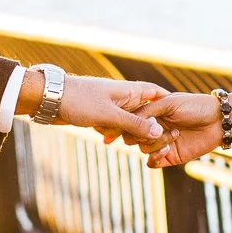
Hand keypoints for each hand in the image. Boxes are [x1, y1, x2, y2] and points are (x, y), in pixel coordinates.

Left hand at [33, 74, 169, 148]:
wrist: (49, 97)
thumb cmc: (80, 101)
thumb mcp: (110, 115)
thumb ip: (135, 124)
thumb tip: (159, 133)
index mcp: (130, 90)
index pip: (157, 94)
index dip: (169, 104)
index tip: (182, 120)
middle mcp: (124, 95)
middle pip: (146, 111)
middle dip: (149, 126)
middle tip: (159, 142)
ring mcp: (111, 103)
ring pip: (129, 120)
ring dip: (128, 132)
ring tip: (128, 142)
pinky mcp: (99, 111)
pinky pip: (114, 123)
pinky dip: (113, 131)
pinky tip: (107, 141)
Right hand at [136, 91, 224, 167]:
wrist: (219, 121)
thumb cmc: (195, 106)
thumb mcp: (169, 103)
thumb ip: (148, 110)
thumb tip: (129, 121)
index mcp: (151, 113)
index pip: (130, 121)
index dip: (131, 123)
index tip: (143, 121)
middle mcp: (154, 128)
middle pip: (133, 137)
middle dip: (142, 134)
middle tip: (157, 129)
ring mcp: (161, 143)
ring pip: (143, 149)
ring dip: (155, 143)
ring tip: (174, 135)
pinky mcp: (170, 157)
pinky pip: (151, 163)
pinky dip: (154, 158)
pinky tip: (166, 149)